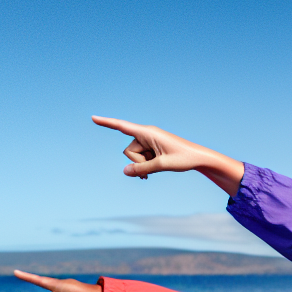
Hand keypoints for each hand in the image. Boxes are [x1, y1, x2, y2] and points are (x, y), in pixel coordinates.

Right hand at [92, 116, 244, 193]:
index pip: (122, 126)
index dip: (107, 123)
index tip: (93, 118)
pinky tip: (151, 173)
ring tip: (157, 169)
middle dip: (138, 162)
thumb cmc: (184, 158)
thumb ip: (142, 169)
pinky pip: (140, 159)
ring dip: (143, 165)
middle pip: (128, 151)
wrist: (199, 158)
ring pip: (134, 157)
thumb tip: (125, 172)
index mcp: (148, 132)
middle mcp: (146, 134)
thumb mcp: (162, 165)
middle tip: (155, 166)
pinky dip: (144, 166)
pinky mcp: (152, 148)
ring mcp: (149, 142)